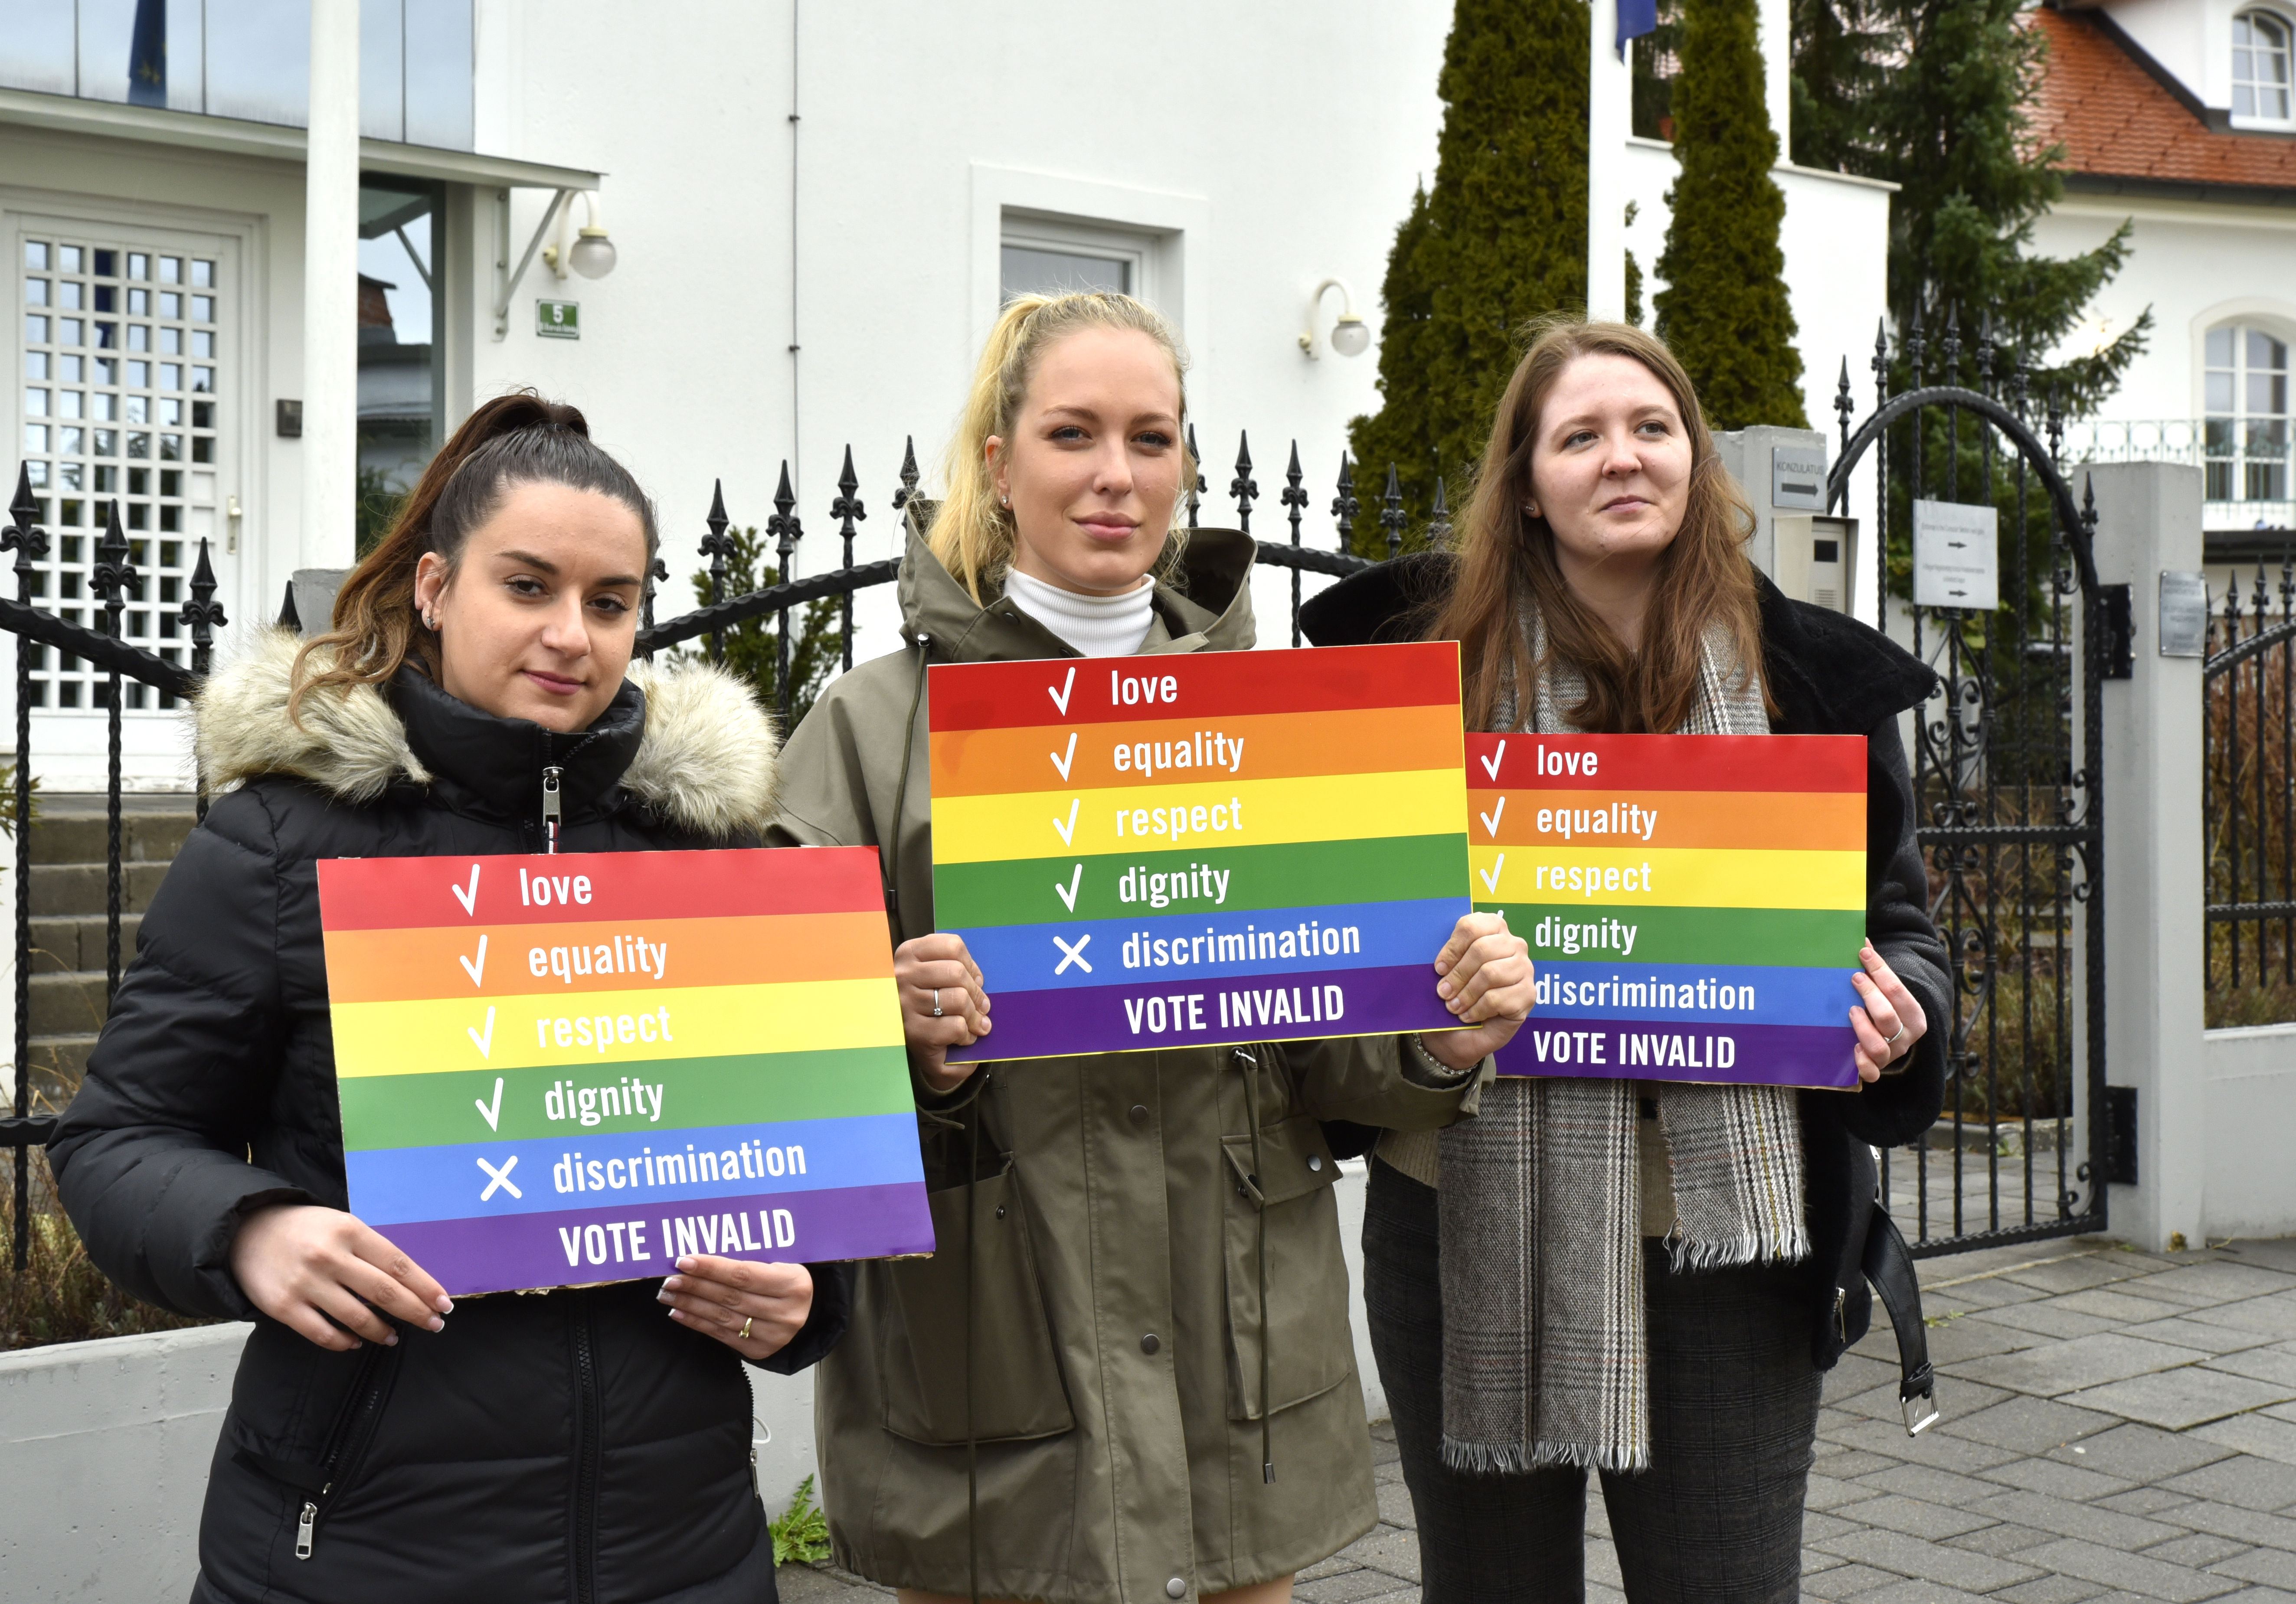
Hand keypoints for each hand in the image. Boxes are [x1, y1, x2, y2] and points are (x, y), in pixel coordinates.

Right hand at [229, 1204, 451, 1351]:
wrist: (247, 1231)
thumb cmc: (306, 1229)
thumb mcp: (342, 1225)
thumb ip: (370, 1250)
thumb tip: (409, 1282)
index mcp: (350, 1231)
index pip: (398, 1264)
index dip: (425, 1287)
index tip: (444, 1303)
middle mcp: (330, 1257)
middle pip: (384, 1292)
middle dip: (415, 1312)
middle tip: (434, 1325)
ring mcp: (306, 1283)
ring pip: (357, 1317)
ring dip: (382, 1332)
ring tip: (394, 1337)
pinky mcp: (283, 1306)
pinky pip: (323, 1333)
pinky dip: (345, 1342)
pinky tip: (358, 1342)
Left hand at [658, 1255, 813, 1359]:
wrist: (809, 1309)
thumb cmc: (787, 1278)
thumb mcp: (779, 1261)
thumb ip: (747, 1260)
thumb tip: (699, 1258)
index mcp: (794, 1284)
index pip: (743, 1275)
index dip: (711, 1268)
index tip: (684, 1261)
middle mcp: (786, 1313)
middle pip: (729, 1297)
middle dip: (694, 1286)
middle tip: (668, 1278)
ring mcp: (773, 1335)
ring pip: (722, 1318)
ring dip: (690, 1305)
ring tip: (667, 1294)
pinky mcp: (760, 1350)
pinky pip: (722, 1335)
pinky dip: (697, 1323)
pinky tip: (679, 1312)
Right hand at [895, 932, 989, 1092]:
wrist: (910, 1043)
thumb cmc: (928, 1004)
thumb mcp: (935, 975)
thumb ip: (955, 966)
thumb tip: (978, 981)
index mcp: (909, 954)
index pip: (953, 946)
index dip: (971, 965)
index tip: (974, 980)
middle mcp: (902, 975)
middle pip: (957, 972)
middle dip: (976, 993)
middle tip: (982, 1006)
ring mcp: (905, 1004)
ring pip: (959, 999)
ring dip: (975, 1016)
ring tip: (975, 1023)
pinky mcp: (914, 1032)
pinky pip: (956, 1026)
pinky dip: (967, 1034)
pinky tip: (962, 1038)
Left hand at [1422, 912, 1536, 1069]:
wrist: (1464, 1032)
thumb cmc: (1456, 994)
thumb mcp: (1446, 973)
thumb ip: (1446, 961)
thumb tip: (1441, 966)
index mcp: (1493, 929)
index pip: (1471, 927)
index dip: (1452, 949)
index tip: (1439, 969)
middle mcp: (1514, 945)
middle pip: (1481, 949)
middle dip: (1457, 974)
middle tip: (1443, 992)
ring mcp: (1525, 969)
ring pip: (1490, 973)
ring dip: (1466, 994)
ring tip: (1453, 1006)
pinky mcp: (1528, 994)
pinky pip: (1497, 998)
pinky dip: (1477, 1010)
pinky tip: (1468, 1015)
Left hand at [1850, 940, 1927, 1083]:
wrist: (1890, 1039)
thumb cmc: (1884, 1007)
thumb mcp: (1885, 990)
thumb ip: (1875, 968)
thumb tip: (1860, 940)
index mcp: (1915, 1015)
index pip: (1898, 991)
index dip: (1879, 970)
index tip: (1862, 954)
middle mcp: (1907, 1037)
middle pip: (1888, 1018)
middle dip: (1870, 995)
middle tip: (1855, 979)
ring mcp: (1892, 1054)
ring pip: (1878, 1045)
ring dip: (1862, 1027)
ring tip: (1851, 1011)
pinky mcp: (1877, 1068)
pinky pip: (1871, 1072)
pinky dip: (1861, 1063)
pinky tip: (1852, 1048)